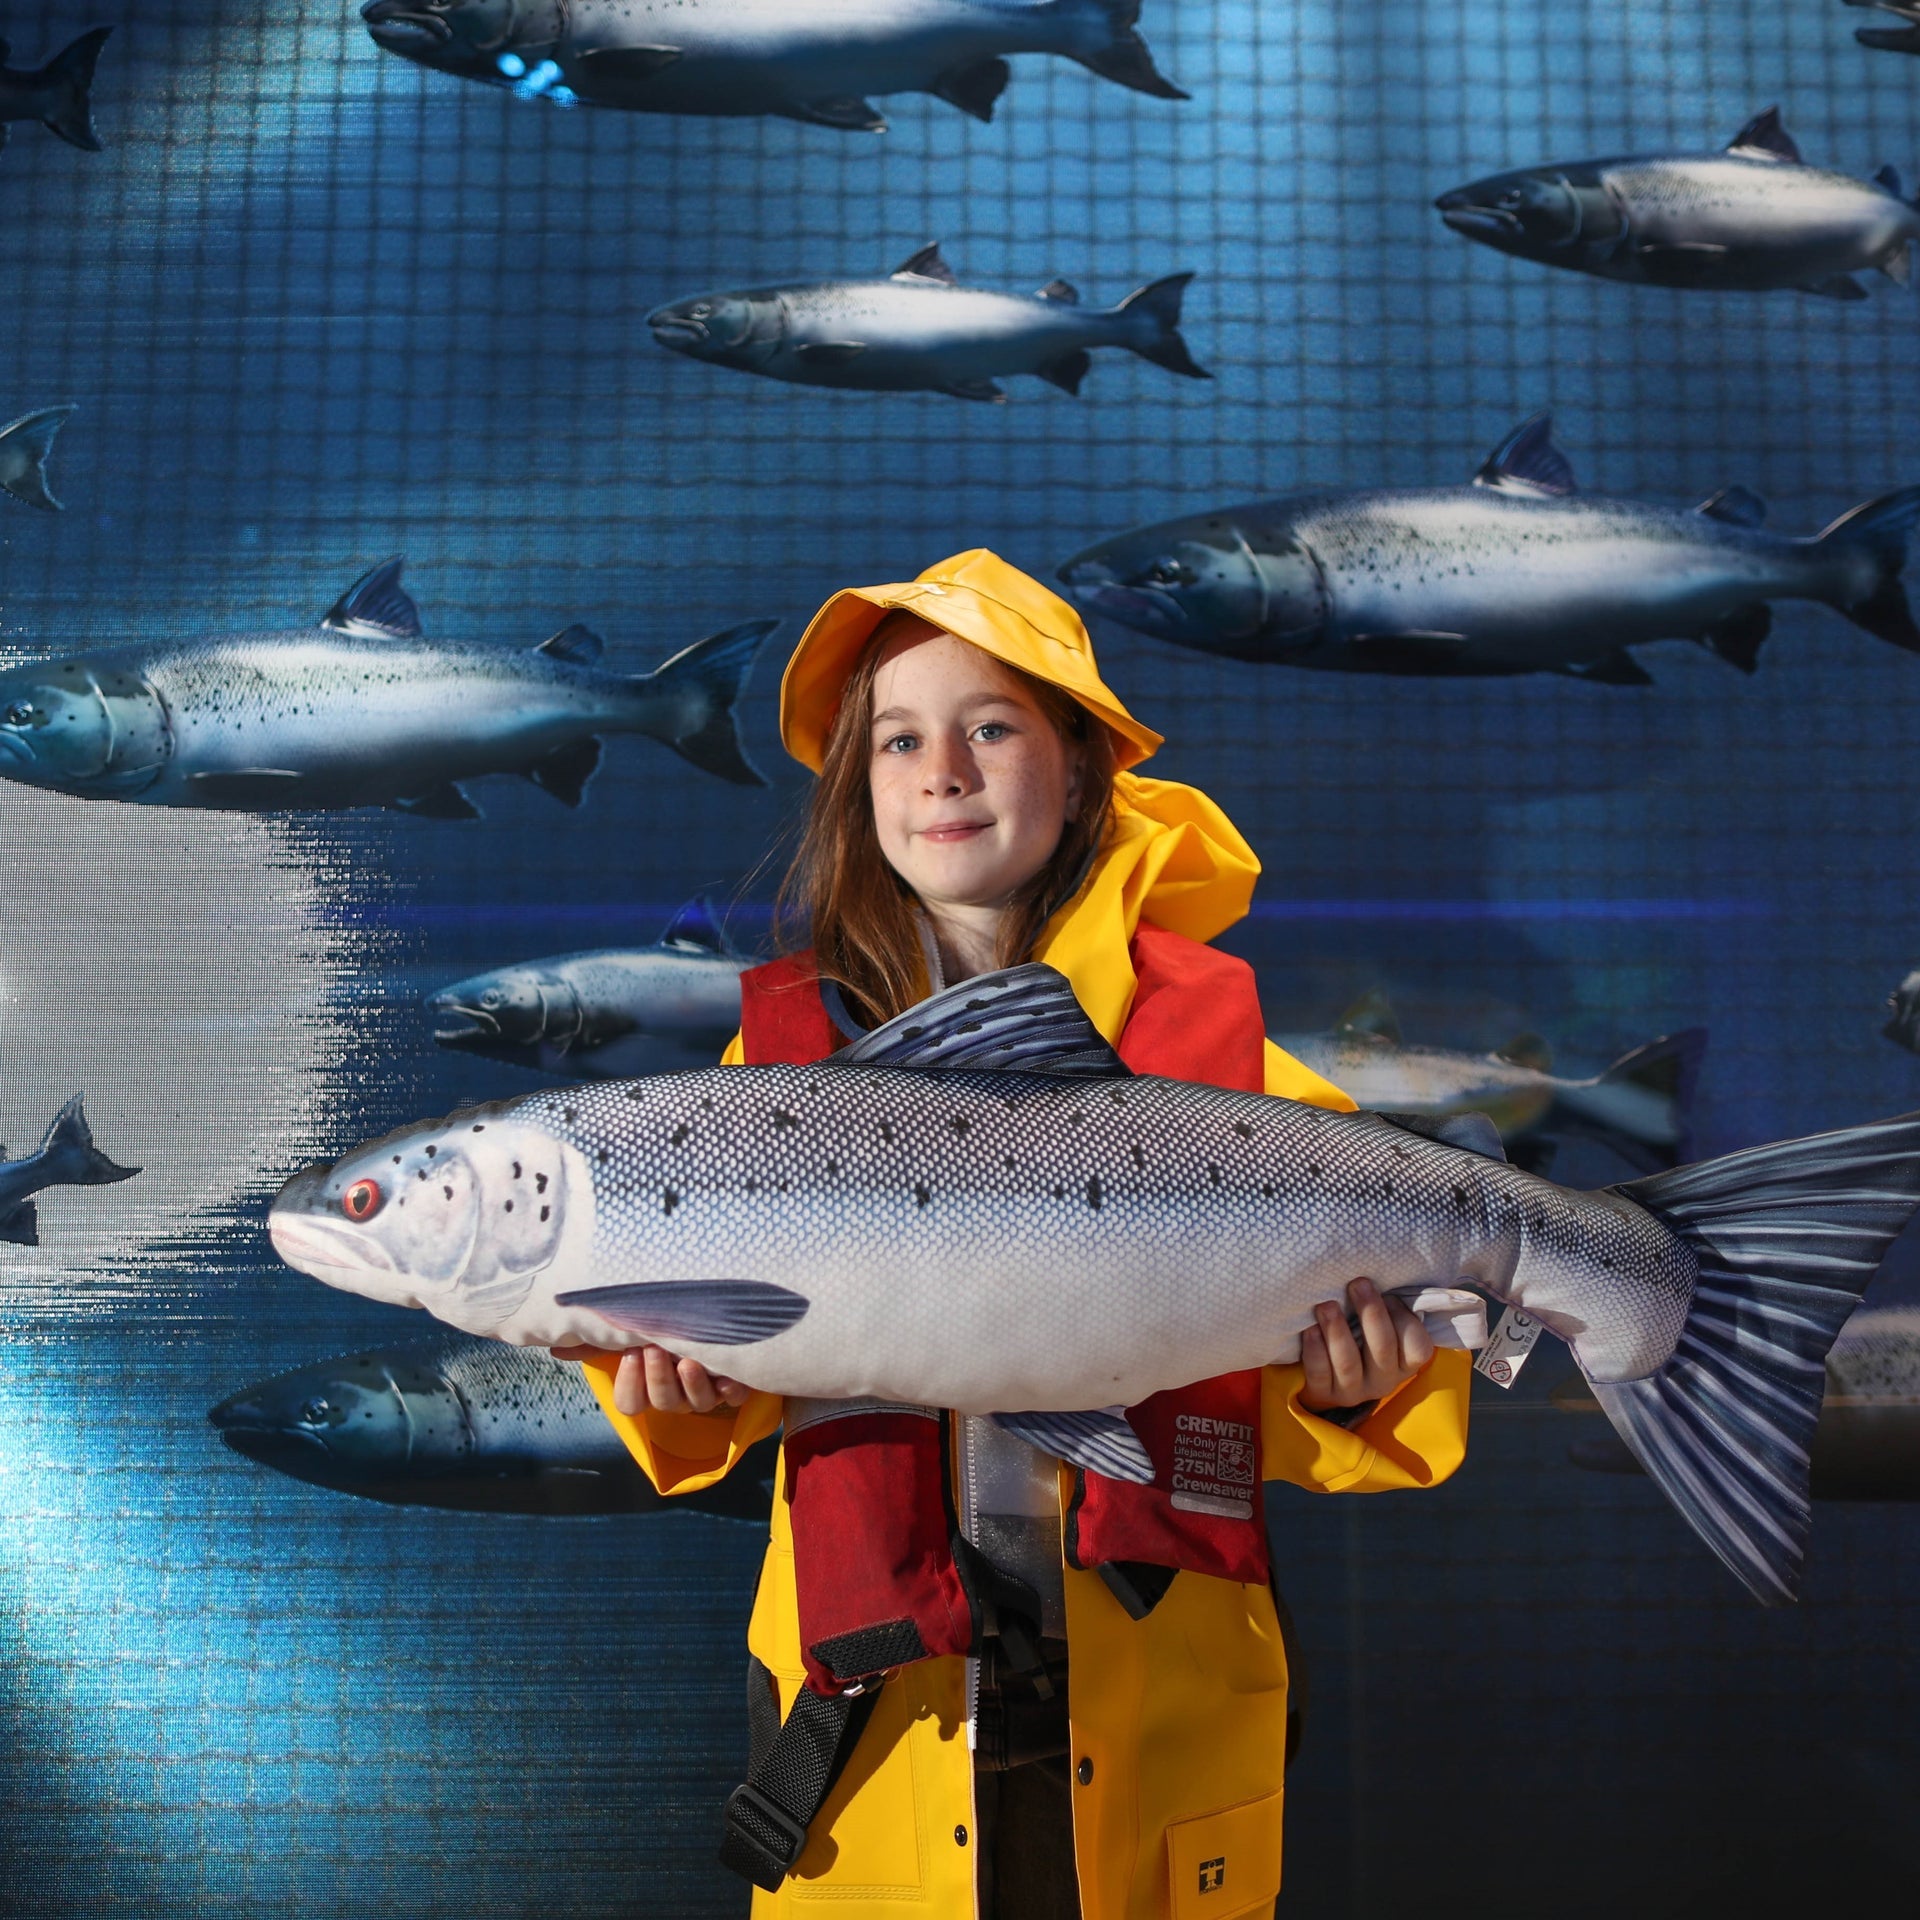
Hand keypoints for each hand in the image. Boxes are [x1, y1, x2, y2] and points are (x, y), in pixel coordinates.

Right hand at [550, 1344, 748, 1413]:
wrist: (707, 1319)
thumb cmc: (659, 1328)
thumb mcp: (627, 1332)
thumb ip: (595, 1340)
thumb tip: (556, 1346)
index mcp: (646, 1386)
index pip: (630, 1403)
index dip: (629, 1384)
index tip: (629, 1353)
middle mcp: (674, 1394)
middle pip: (662, 1402)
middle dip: (658, 1378)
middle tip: (655, 1349)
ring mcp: (704, 1393)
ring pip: (697, 1403)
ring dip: (692, 1385)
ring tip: (687, 1362)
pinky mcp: (733, 1386)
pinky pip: (733, 1396)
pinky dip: (731, 1387)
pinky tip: (726, 1373)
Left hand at [1296, 1278, 1433, 1411]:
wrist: (1327, 1379)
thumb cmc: (1360, 1338)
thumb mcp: (1382, 1328)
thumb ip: (1389, 1309)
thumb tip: (1381, 1272)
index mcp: (1404, 1363)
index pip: (1418, 1348)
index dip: (1405, 1320)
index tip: (1389, 1295)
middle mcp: (1383, 1380)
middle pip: (1382, 1348)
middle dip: (1371, 1313)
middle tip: (1357, 1284)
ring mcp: (1353, 1390)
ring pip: (1347, 1362)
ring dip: (1337, 1330)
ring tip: (1326, 1305)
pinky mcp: (1324, 1393)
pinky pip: (1320, 1373)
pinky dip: (1315, 1350)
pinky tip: (1310, 1330)